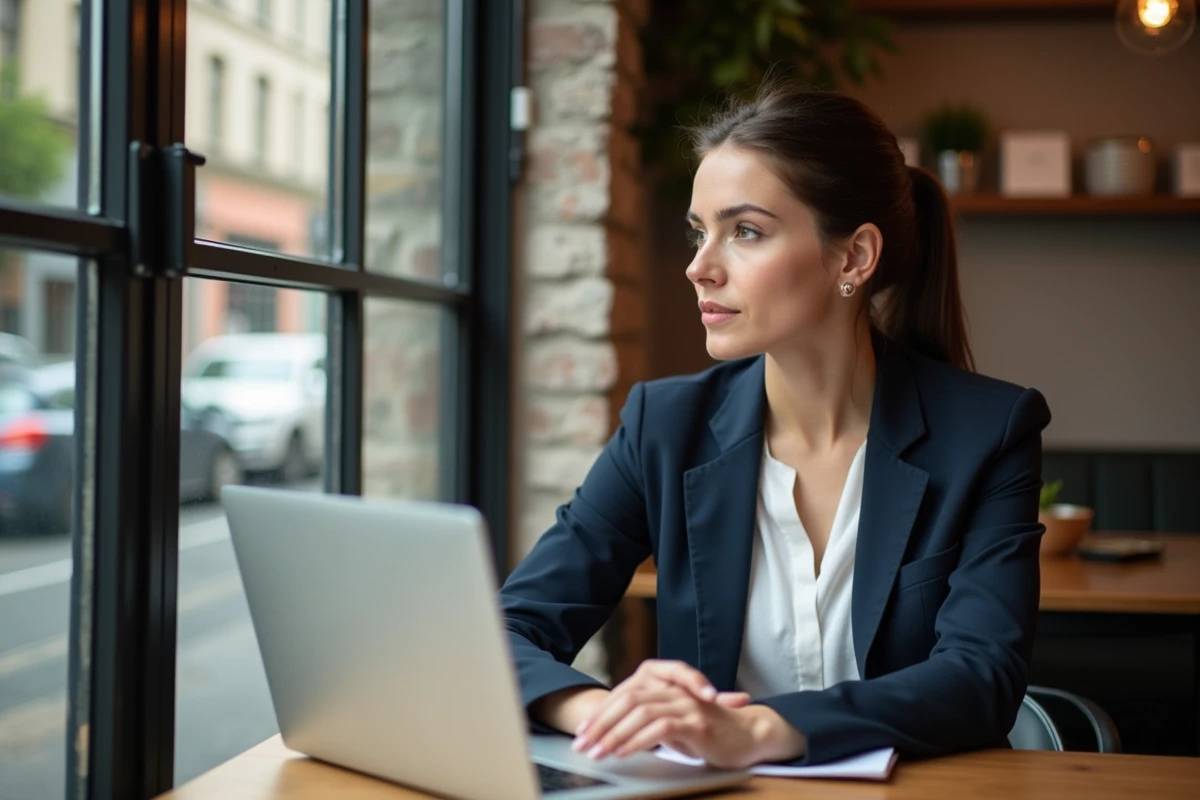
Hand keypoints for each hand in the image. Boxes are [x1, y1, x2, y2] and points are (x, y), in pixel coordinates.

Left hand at [571, 660, 802, 769]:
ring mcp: (686, 705)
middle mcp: (674, 691)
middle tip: (582, 745)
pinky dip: (638, 740)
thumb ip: (649, 724)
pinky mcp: (696, 723)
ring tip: (598, 752)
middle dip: (601, 724)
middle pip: (628, 700)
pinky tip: (624, 753)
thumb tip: (615, 737)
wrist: (749, 736)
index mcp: (666, 687)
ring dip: (614, 734)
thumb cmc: (710, 733)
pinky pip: (660, 728)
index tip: (582, 732)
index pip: (624, 695)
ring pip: (640, 712)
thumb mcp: (674, 726)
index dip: (600, 713)